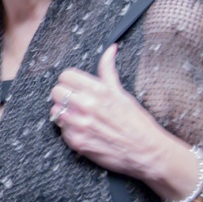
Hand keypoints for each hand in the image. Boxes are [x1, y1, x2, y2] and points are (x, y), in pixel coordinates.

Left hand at [49, 44, 173, 179]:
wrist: (147, 152)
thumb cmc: (136, 122)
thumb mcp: (122, 92)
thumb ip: (108, 70)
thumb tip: (110, 48)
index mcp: (98, 90)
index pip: (65, 75)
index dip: (70, 81)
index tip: (75, 87)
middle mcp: (86, 105)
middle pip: (56, 91)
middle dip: (64, 96)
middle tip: (76, 103)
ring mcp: (79, 124)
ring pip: (55, 111)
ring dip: (64, 113)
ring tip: (80, 118)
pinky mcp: (75, 141)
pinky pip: (61, 130)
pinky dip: (69, 131)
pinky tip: (84, 131)